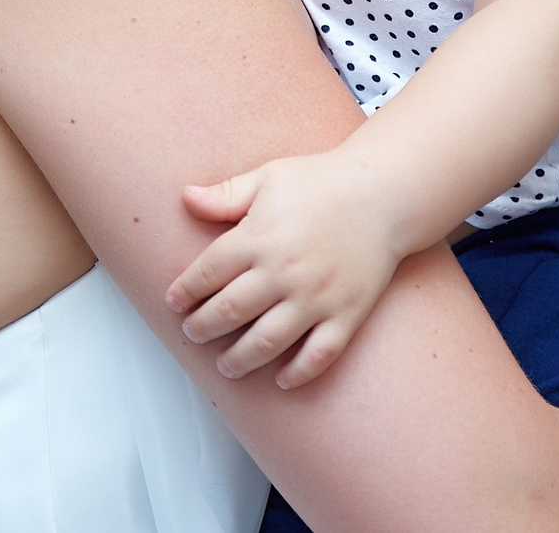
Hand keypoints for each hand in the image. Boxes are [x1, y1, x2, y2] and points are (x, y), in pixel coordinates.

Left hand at [164, 151, 406, 388]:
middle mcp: (283, 272)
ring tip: (227, 365)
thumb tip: (185, 198)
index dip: (185, 291)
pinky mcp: (346, 314)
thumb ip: (226, 195)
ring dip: (239, 359)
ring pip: (266, 342)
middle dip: (203, 328)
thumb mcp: (268, 178)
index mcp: (259, 237)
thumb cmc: (323, 183)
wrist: (383, 194)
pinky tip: (282, 379)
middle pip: (229, 312)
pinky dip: (299, 373)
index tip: (174, 302)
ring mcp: (316, 297)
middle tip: (193, 333)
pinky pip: (319, 355)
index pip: (207, 273)